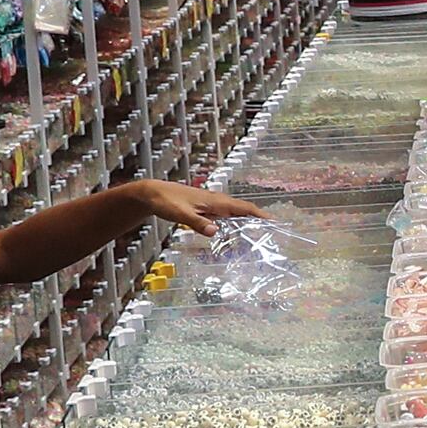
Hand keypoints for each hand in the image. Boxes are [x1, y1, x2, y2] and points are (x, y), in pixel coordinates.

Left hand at [131, 179, 265, 234]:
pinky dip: (234, 222)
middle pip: (243, 210)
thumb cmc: (166, 202)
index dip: (260, 215)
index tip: (274, 222)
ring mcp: (211, 204)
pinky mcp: (204, 208)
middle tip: (271, 232)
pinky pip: (225, 215)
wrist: (152, 194)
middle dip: (258, 219)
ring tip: (257, 234)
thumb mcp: (181, 215)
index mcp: (215, 201)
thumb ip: (197, 223)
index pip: (244, 207)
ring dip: (246, 221)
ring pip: (234, 213)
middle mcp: (216, 201)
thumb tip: (215, 232)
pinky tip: (232, 232)